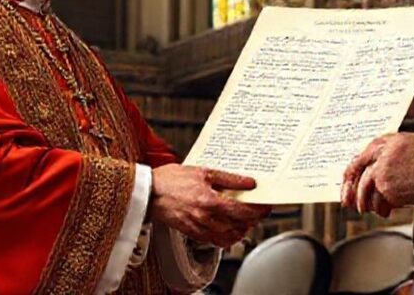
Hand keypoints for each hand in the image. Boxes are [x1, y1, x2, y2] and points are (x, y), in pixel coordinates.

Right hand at [149, 164, 271, 247]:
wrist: (147, 192)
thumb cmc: (170, 179)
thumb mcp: (203, 171)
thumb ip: (228, 178)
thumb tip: (249, 182)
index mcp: (209, 200)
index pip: (242, 210)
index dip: (258, 210)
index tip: (266, 205)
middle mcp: (205, 217)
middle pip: (239, 225)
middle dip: (253, 220)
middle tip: (259, 212)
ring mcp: (198, 227)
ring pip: (229, 236)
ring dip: (242, 230)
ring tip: (247, 221)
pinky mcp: (192, 232)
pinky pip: (215, 241)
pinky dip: (227, 237)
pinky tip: (230, 229)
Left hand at [341, 133, 413, 213]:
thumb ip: (397, 152)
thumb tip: (382, 164)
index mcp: (393, 140)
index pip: (367, 151)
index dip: (357, 165)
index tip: (352, 174)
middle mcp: (385, 153)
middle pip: (359, 167)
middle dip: (351, 184)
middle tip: (348, 195)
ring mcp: (384, 170)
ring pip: (366, 186)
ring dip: (364, 200)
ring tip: (366, 208)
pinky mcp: (387, 186)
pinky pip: (378, 199)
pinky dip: (380, 208)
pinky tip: (385, 212)